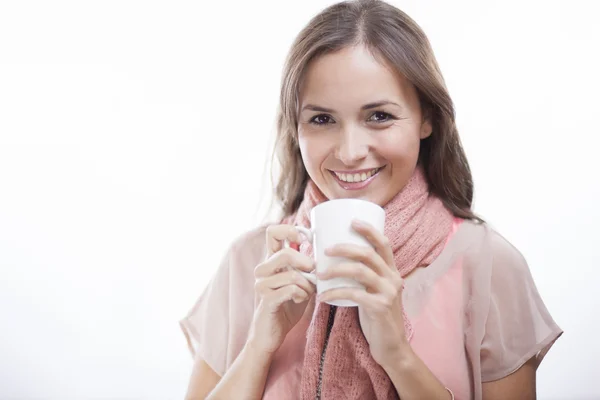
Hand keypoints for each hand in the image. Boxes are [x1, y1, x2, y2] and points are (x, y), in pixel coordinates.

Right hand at [247, 224, 316, 354]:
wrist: (271, 334)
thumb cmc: (288, 306)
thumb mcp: (300, 282)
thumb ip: (307, 267)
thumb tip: (327, 250)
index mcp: (271, 261)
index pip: (272, 232)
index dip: (290, 230)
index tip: (305, 239)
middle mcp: (263, 270)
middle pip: (284, 253)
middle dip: (305, 262)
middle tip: (313, 272)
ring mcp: (262, 285)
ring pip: (291, 274)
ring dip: (306, 284)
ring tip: (307, 292)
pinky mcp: (266, 300)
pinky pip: (290, 290)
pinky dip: (301, 294)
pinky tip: (300, 299)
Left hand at [316, 220, 407, 366]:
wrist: (391, 346)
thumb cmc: (376, 315)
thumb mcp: (374, 291)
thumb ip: (363, 276)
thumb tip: (335, 259)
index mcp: (392, 271)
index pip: (384, 244)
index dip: (369, 230)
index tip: (352, 221)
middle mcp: (393, 278)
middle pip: (368, 254)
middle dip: (345, 248)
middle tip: (325, 250)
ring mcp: (388, 293)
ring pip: (360, 271)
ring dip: (336, 270)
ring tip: (319, 274)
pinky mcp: (380, 307)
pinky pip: (354, 294)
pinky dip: (335, 293)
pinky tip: (322, 296)